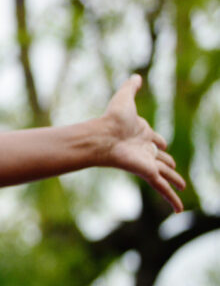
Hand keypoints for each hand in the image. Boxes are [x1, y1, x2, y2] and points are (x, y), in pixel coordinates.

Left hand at [102, 74, 185, 212]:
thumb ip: (131, 88)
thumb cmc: (112, 119)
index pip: (156, 140)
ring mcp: (147, 163)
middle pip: (161, 159)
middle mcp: (145, 150)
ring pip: (165, 175)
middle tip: (174, 170)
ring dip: (174, 182)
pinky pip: (162, 189)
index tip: (163, 145)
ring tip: (182, 187)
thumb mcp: (125, 99)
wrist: (103, 136)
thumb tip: (136, 76)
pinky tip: (178, 210)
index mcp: (142, 134)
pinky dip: (171, 199)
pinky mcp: (147, 173)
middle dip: (168, 164)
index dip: (160, 141)